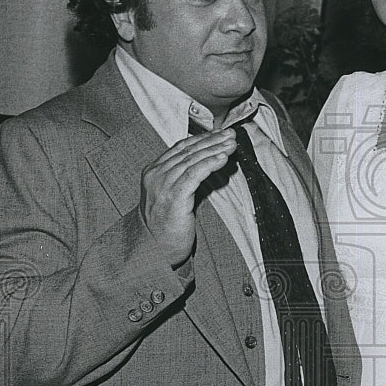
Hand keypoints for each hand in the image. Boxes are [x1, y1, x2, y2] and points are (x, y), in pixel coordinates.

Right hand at [140, 128, 236, 266]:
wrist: (154, 252)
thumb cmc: (166, 227)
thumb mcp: (171, 197)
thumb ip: (183, 179)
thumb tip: (208, 164)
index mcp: (153, 172)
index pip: (181, 148)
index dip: (202, 139)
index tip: (220, 134)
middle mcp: (156, 175)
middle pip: (188, 151)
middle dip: (212, 140)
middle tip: (231, 134)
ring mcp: (162, 185)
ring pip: (192, 160)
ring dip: (215, 149)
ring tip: (232, 144)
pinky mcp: (173, 197)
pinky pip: (194, 175)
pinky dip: (209, 164)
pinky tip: (223, 158)